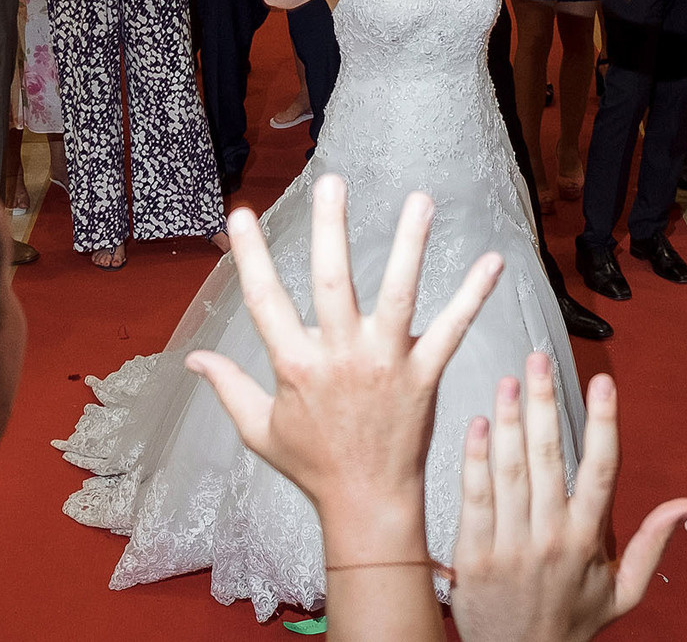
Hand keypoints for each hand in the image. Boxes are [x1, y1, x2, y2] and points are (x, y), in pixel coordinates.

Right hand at [185, 178, 503, 522]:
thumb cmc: (313, 466)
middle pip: (333, 282)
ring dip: (410, 246)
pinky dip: (473, 296)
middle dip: (332, 228)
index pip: (265, 300)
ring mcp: (385, 364)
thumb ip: (228, 387)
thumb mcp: (260, 430)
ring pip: (398, 295)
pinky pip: (452, 330)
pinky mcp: (424, 375)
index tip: (240, 214)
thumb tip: (193, 359)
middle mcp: (340, 357)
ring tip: (419, 200)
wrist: (367, 504)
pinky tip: (493, 261)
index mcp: (296, 365)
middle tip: (332, 182)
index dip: (251, 256)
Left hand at [450, 357, 686, 641]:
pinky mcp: (475, 554)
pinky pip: (475, 497)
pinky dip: (476, 458)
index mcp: (587, 539)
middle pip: (549, 456)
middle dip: (545, 401)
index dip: (603, 423)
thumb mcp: (622, 592)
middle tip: (540, 360)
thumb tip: (684, 505)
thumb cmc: (569, 625)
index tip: (603, 383)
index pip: (601, 470)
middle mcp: (550, 536)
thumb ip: (651, 543)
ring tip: (509, 380)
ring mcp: (510, 544)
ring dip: (509, 420)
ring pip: (511, 470)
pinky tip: (478, 424)